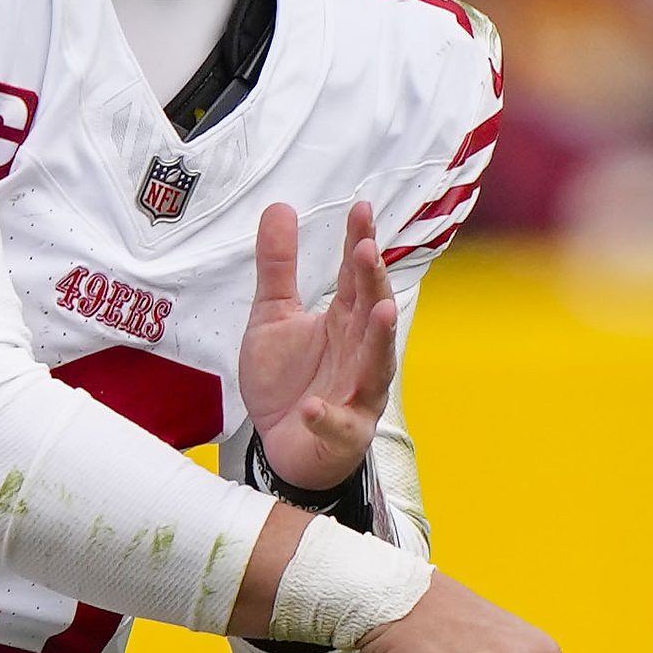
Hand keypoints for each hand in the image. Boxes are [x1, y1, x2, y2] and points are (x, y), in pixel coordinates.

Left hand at [238, 199, 395, 499]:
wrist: (282, 445)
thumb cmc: (287, 381)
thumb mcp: (272, 317)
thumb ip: (277, 266)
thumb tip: (279, 207)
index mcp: (344, 321)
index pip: (355, 277)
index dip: (359, 244)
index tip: (361, 210)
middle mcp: (359, 352)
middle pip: (371, 312)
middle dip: (373, 283)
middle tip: (368, 251)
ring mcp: (356, 392)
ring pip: (375, 364)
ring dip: (379, 340)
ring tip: (380, 313)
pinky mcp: (342, 432)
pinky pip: (338, 423)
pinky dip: (328, 417)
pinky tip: (314, 407)